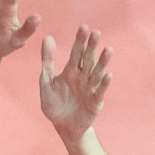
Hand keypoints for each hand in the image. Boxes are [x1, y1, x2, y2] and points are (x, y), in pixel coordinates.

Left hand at [38, 27, 111, 142]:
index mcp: (71, 71)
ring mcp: (90, 89)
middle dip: (92, 46)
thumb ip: (47, 61)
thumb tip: (47, 37)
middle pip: (88, 59)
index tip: (84, 27)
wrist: (63, 126)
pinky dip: (104, 83)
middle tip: (96, 32)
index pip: (76, 52)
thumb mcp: (46, 82)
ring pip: (97, 73)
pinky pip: (100, 91)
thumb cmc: (54, 104)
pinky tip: (108, 74)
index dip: (80, 41)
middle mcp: (83, 77)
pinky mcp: (95, 102)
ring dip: (102, 62)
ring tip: (108, 49)